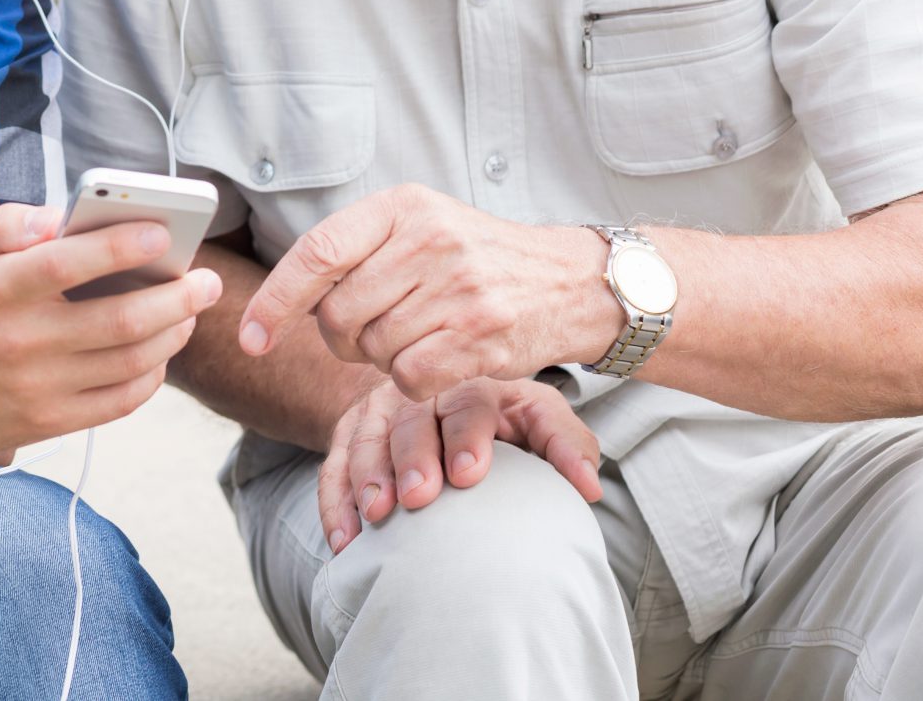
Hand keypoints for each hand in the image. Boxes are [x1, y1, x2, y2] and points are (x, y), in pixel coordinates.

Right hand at [0, 203, 223, 451]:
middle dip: (178, 297)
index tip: (163, 233)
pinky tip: (159, 354)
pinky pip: (118, 401)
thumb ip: (8, 223)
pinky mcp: (46, 422)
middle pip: (120, 320)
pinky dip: (150, 376)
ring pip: (129, 361)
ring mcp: (36, 387)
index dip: (122, 245)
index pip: (68, 263)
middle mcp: (21, 340)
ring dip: (173, 334)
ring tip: (190, 312)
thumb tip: (60, 218)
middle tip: (207, 281)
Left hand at [240, 183, 617, 400]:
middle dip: (342, 337)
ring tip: (421, 335)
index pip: (317, 253)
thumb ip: (355, 251)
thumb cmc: (478, 258)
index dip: (274, 300)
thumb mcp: (419, 226)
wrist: (570, 281)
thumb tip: (278, 303)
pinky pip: (408, 378)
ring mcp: (459, 288)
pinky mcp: (482, 337)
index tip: (252, 337)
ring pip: (371, 350)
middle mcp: (430, 240)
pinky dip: (413, 381)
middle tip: (376, 330)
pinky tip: (440, 359)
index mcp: (403, 206)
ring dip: (383, 358)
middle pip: (337, 314)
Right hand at [316, 377, 602, 551]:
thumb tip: (590, 488)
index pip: (467, 403)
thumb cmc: (499, 416)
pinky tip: (345, 539)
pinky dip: (334, 501)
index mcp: (470, 384)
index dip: (466, 437)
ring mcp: (377, 411)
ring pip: (364, 439)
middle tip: (417, 498)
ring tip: (377, 517)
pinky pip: (332, 465)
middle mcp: (418, 392)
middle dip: (411, 459)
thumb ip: (567, 447)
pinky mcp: (347, 433)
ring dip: (367, 478)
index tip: (469, 476)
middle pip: (409, 420)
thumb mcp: (539, 418)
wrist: (438, 391)